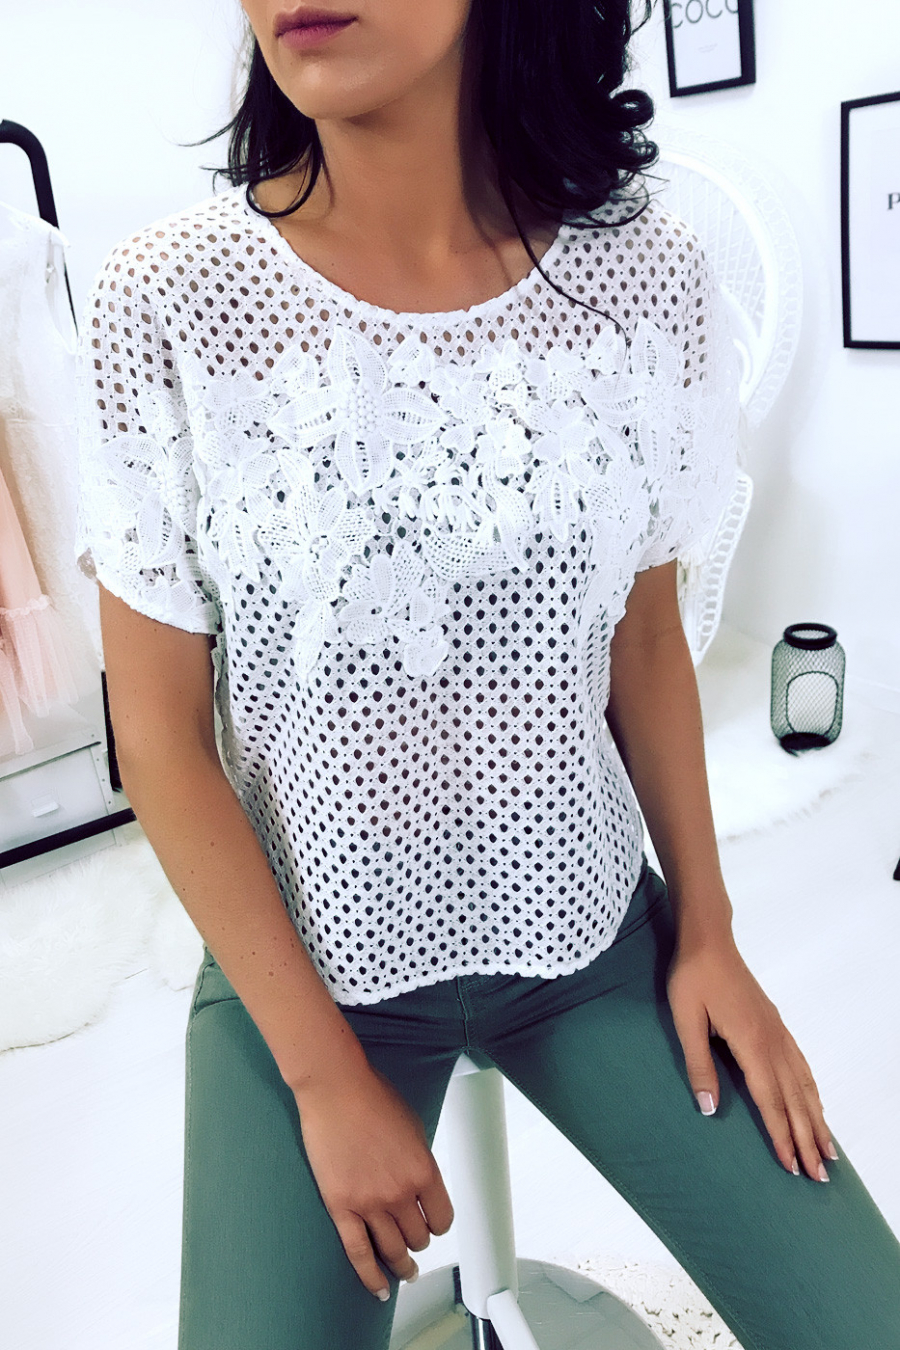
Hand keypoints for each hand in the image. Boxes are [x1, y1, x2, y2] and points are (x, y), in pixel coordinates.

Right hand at [294, 1064, 454, 1299]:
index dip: (438, 1225)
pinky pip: (359, 1254)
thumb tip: (419, 1184)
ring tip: (405, 1271)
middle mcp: (400, 1192)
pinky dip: (371, 1277)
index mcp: (423, 1170)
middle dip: (418, 1240)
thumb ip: (418, 1161)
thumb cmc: (372, 1097)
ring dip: (401, 1265)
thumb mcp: (413, 1127)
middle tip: (415, 1241)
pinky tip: (379, 1289)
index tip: (434, 1226)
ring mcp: (370, 1203)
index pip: (442, 1218)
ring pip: (393, 1250)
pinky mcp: (341, 1207)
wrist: (335, 1089)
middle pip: (418, 1237)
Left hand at [666, 930, 838, 1181]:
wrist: (709, 940)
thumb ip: (698, 1064)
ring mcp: (778, 1032)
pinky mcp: (775, 1024)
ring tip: (828, 1152)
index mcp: (752, 1043)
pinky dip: (812, 1091)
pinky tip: (815, 1104)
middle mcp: (772, 1041)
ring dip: (816, 1120)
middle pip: (795, 1100)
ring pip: (804, 1085)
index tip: (793, 1168)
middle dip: (807, 1140)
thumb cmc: (692, 978)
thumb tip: (708, 1109)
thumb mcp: (687, 1020)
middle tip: (821, 1177)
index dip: (781, 1136)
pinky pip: (801, 1065)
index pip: (770, 1101)